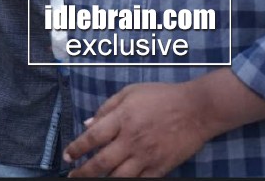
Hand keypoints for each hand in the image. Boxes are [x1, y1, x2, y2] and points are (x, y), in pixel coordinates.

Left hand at [63, 82, 210, 176]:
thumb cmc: (162, 96)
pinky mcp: (160, 167)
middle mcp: (131, 140)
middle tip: (72, 176)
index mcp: (122, 119)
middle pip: (101, 162)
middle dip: (83, 172)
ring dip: (101, 180)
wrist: (197, 109)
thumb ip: (107, 107)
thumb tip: (88, 123)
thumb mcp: (130, 92)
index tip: (67, 156)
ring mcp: (146, 156)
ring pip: (118, 176)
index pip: (92, 137)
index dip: (77, 148)